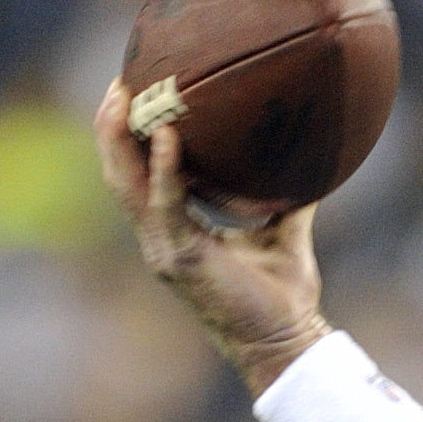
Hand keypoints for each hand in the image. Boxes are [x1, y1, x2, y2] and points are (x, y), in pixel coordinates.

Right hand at [93, 82, 326, 392]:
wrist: (286, 342)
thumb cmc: (284, 295)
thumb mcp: (284, 231)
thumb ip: (286, 194)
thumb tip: (311, 154)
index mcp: (173, 229)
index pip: (135, 174)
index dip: (126, 133)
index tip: (132, 89)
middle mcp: (158, 236)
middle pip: (117, 170)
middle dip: (111, 124)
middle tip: (120, 78)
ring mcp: (163, 248)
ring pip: (125, 183)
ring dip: (121, 137)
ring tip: (127, 92)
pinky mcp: (179, 259)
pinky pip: (165, 205)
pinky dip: (164, 169)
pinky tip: (169, 134)